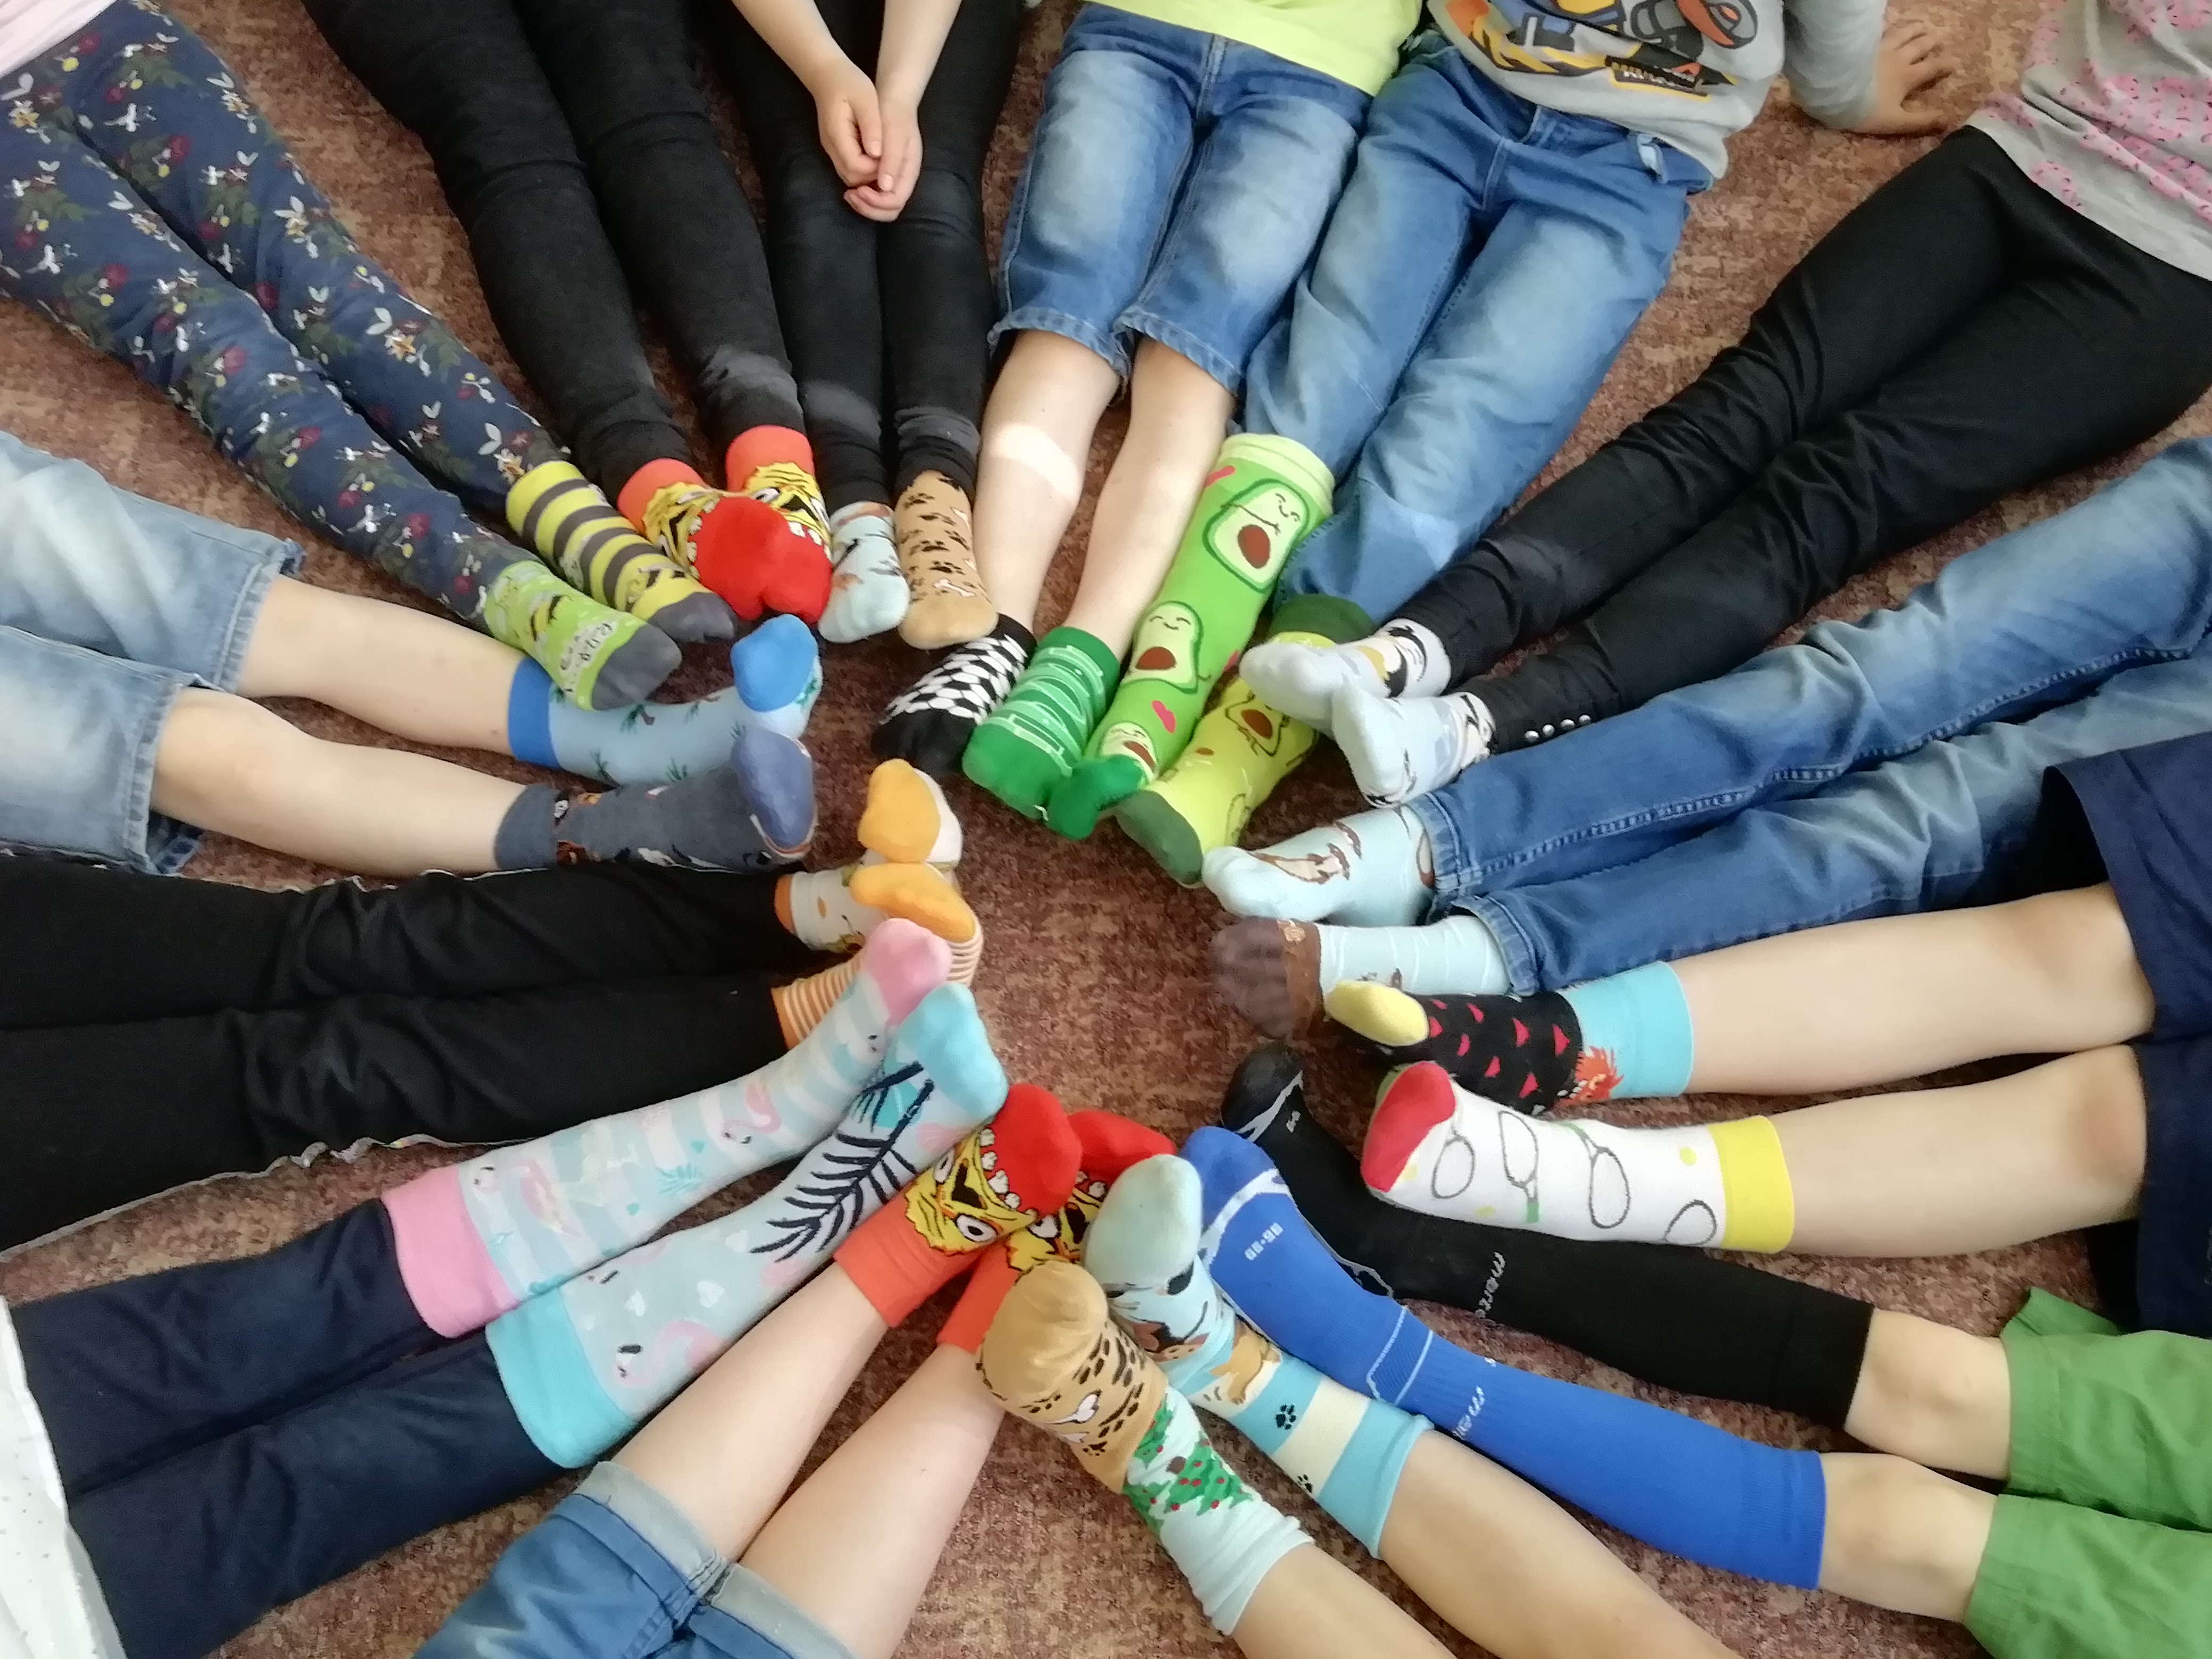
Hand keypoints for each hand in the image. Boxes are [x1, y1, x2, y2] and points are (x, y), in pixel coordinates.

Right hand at [808, 53, 882, 185]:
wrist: (827, 74)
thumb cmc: (849, 82)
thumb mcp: (866, 99)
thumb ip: (871, 127)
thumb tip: (878, 154)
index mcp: (837, 135)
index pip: (856, 167)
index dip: (875, 168)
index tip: (889, 156)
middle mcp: (831, 147)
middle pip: (852, 177)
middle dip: (873, 174)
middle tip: (889, 158)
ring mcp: (831, 149)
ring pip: (850, 176)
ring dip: (869, 173)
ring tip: (884, 157)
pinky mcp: (835, 148)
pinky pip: (849, 167)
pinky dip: (863, 168)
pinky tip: (875, 155)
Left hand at [845, 95, 921, 220]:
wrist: (891, 101)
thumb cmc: (894, 114)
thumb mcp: (894, 133)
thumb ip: (892, 160)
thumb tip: (884, 188)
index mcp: (909, 171)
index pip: (896, 201)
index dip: (877, 202)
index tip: (858, 190)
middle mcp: (902, 178)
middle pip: (889, 210)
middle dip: (869, 207)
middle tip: (850, 195)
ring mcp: (892, 177)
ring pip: (881, 205)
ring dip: (864, 203)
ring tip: (849, 193)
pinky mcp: (882, 174)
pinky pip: (874, 194)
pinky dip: (862, 195)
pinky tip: (851, 186)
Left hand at [1849, 18, 1955, 135]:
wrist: (1834, 92)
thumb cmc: (1864, 110)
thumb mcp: (1895, 122)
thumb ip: (1920, 121)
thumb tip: (1946, 120)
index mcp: (1906, 77)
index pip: (1931, 68)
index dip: (1944, 66)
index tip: (1954, 63)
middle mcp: (1897, 58)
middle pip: (1919, 46)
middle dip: (1932, 41)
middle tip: (1940, 36)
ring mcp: (1879, 48)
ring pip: (1902, 34)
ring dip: (1914, 29)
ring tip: (1922, 25)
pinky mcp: (1862, 44)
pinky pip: (1878, 31)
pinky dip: (1887, 26)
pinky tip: (1887, 25)